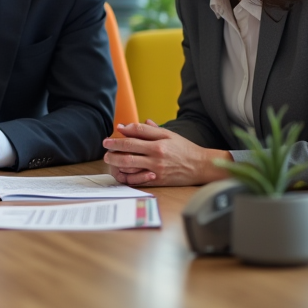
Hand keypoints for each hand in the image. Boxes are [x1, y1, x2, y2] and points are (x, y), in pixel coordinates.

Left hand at [103, 120, 230, 185]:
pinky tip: (120, 172)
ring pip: (130, 166)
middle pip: (128, 152)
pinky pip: (138, 180)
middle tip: (105, 148)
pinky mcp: (158, 180)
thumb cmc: (184, 149)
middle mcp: (156, 157)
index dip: (119, 137)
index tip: (109, 137)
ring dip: (116, 163)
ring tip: (109, 160)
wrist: (201, 166)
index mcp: (158, 144)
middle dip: (113, 150)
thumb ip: (148, 130)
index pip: (133, 137)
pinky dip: (127, 176)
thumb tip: (127, 126)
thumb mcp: (169, 134)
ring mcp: (156, 170)